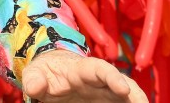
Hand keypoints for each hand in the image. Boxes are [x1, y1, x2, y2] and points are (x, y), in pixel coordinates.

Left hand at [22, 50, 145, 101]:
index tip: (124, 89)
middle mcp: (100, 81)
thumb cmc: (46, 72)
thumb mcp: (36, 72)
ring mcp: (107, 93)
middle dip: (136, 96)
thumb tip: (32, 87)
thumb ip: (33, 78)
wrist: (54, 75)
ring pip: (128, 97)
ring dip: (137, 102)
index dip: (112, 77)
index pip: (99, 69)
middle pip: (124, 85)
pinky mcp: (109, 102)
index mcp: (81, 69)